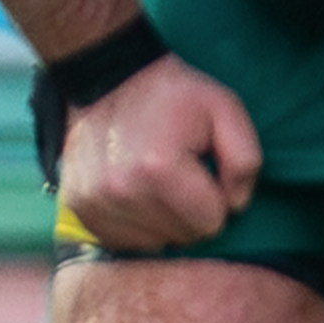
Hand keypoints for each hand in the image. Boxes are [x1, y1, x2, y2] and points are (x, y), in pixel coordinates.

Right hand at [59, 53, 259, 253]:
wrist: (108, 79)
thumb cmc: (175, 97)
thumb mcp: (226, 111)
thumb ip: (246, 163)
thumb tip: (234, 206)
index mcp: (161, 169)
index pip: (210, 224)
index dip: (215, 198)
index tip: (202, 170)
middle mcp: (121, 191)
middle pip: (181, 237)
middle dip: (189, 211)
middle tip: (179, 173)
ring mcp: (94, 201)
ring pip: (152, 244)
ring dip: (161, 219)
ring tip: (154, 180)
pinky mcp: (77, 207)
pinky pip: (122, 242)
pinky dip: (135, 224)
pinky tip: (134, 192)